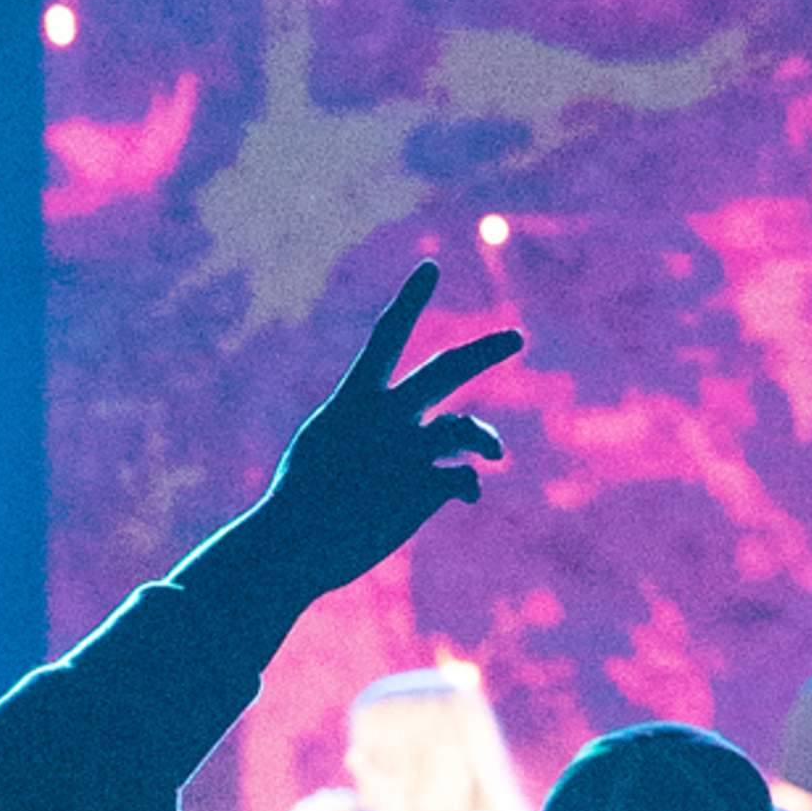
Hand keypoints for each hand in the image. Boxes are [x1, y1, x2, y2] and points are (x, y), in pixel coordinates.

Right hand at [218, 264, 523, 609]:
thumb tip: (391, 439)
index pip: (388, 335)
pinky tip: (465, 495)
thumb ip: (365, 434)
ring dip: (485, 439)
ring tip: (492, 452)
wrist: (293, 542)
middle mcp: (387, 415)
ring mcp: (409, 449)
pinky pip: (464, 477)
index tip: (431, 268)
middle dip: (486, 351)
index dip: (412, 300)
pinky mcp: (425, 487)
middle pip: (448, 370)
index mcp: (354, 398)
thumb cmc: (300, 503)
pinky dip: (468, 483)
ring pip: (467, 428)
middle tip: (517, 337)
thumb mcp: (323, 450)